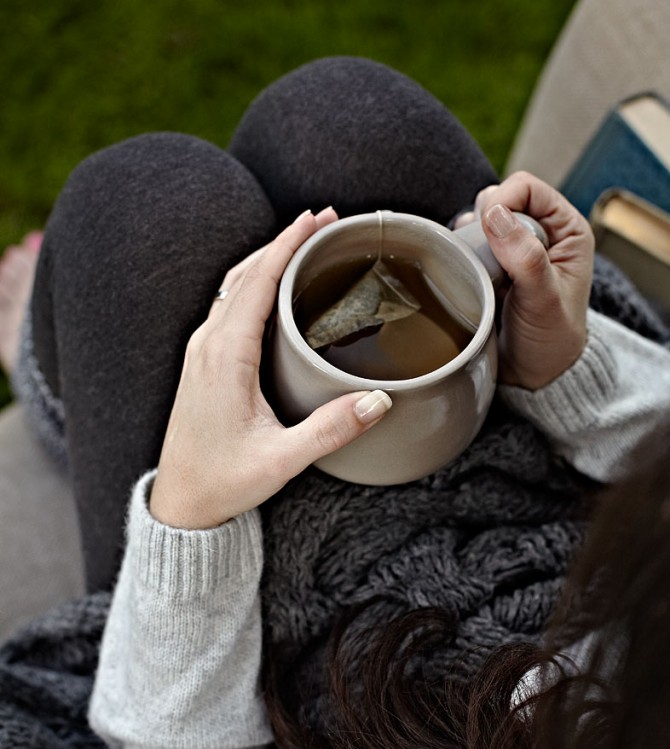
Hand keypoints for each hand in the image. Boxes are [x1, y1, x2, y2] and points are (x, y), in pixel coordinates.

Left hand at [149, 209, 391, 529]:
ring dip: (268, 258)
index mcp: (225, 356)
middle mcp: (208, 344)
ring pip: (234, 286)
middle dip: (284, 241)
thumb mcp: (281, 460)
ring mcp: (201, 352)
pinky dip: (256, 283)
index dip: (289, 244)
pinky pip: (229, 306)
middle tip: (325, 219)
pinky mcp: (203, 363)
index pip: (259, 281)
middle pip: (246, 273)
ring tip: (306, 242)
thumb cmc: (224, 481)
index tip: (319, 218)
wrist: (182, 503)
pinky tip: (276, 287)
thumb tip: (379, 401)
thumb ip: (330, 429)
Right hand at [455, 172, 593, 389]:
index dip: (504, 201)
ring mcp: (514, 250)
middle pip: (501, 199)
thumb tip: (496, 214)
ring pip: (480, 221)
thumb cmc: (550, 340)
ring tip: (475, 269)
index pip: (527, 188)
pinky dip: (460, 253)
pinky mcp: (491, 267)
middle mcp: (541, 234)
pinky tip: (465, 274)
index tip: (488, 231)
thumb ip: (526, 257)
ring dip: (470, 239)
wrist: (533, 376)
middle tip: (483, 257)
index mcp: (567, 231)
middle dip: (484, 221)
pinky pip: (468, 245)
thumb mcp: (543, 300)